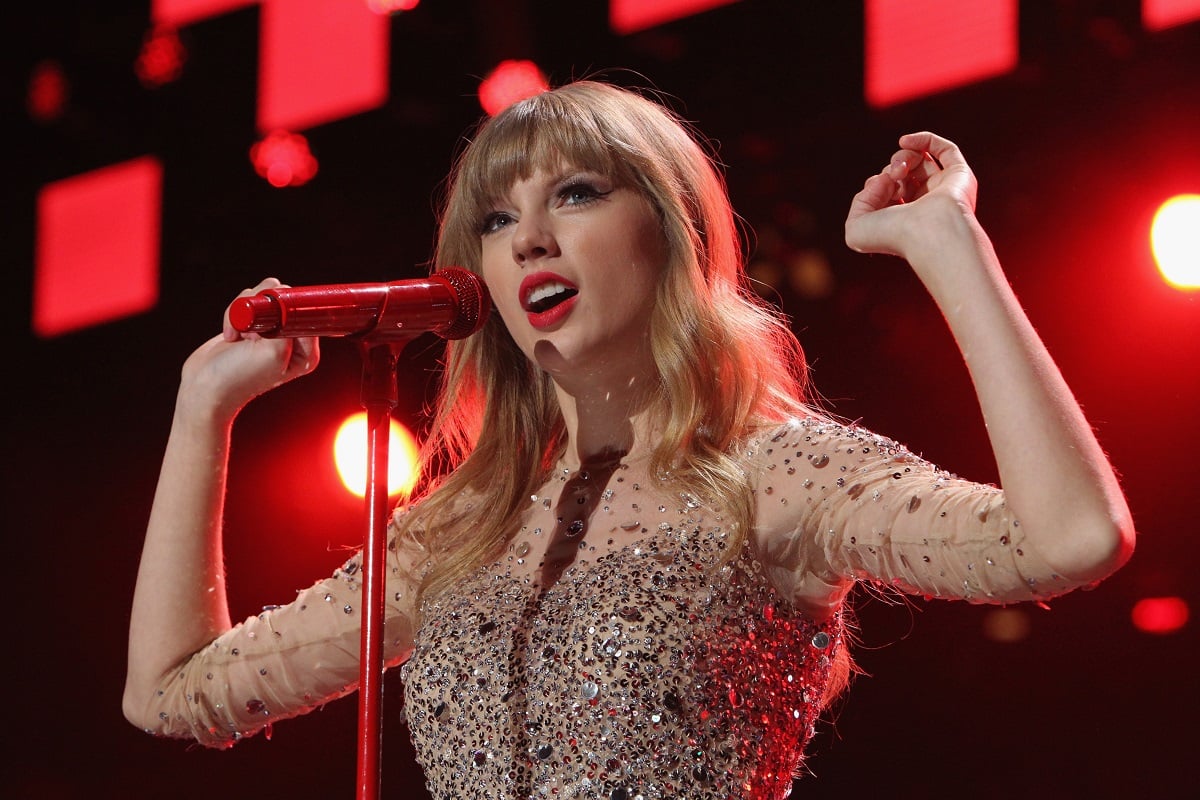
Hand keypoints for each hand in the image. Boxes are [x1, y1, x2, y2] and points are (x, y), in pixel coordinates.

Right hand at [178, 278, 319, 419]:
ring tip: (238, 334)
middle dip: (263, 306)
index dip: (287, 307)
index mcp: (306, 351)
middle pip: (284, 299)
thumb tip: (288, 300)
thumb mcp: (274, 352)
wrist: (204, 386)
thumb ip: (288, 324)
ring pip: (263, 297)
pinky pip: (247, 302)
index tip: (268, 317)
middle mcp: (292, 340)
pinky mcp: (251, 325)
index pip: (307, 313)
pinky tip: (231, 336)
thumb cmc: (239, 377)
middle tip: (250, 329)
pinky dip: (234, 313)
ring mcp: (271, 331)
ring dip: (245, 310)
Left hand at [844, 132, 978, 261]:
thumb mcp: (857, 226)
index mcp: (903, 220)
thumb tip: (884, 178)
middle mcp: (924, 206)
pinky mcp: (960, 177)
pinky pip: (946, 150)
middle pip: (903, 173)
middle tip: (892, 178)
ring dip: (904, 155)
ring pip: (922, 161)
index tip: (875, 189)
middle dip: (891, 168)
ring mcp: (943, 191)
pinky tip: (905, 141)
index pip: (887, 191)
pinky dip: (924, 139)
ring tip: (901, 167)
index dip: (875, 184)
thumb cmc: (893, 236)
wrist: (927, 234)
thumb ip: (861, 201)